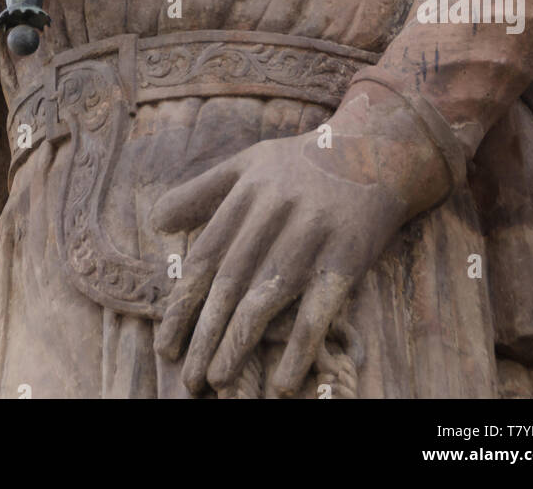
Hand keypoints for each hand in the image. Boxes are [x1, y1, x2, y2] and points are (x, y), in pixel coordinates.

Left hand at [152, 83, 449, 395]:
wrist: (378, 150)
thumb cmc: (302, 163)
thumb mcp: (249, 163)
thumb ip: (202, 191)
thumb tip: (154, 223)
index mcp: (247, 190)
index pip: (205, 256)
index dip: (182, 304)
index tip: (165, 345)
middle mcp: (275, 209)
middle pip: (230, 281)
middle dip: (205, 333)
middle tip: (187, 378)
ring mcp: (312, 232)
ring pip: (266, 296)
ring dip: (238, 343)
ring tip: (218, 380)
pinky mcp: (348, 254)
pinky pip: (318, 308)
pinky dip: (298, 348)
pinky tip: (281, 382)